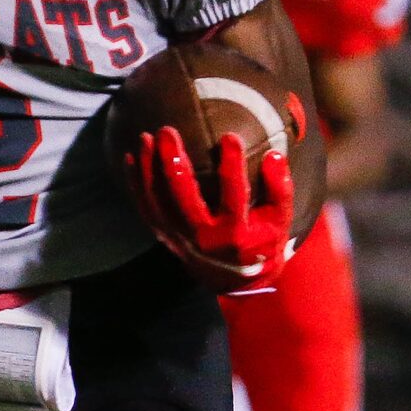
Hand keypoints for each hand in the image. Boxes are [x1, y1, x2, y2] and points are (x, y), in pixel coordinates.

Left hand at [127, 127, 294, 291]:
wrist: (236, 279)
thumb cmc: (261, 240)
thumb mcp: (279, 220)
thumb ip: (280, 188)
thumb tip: (275, 155)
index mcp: (235, 232)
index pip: (233, 194)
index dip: (231, 166)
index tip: (230, 137)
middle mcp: (204, 236)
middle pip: (183, 197)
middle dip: (173, 162)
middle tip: (167, 131)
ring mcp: (181, 237)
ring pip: (158, 202)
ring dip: (149, 169)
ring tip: (145, 137)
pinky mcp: (166, 236)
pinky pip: (146, 209)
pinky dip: (136, 184)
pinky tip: (131, 158)